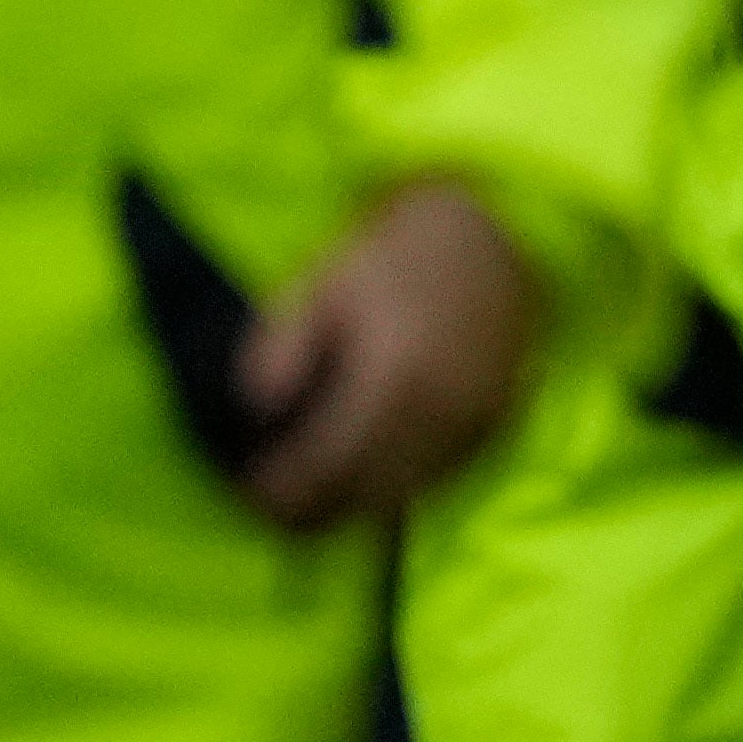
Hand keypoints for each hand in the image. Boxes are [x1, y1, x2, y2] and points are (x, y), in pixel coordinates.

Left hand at [236, 181, 540, 532]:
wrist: (491, 232)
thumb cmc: (395, 255)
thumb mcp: (322, 282)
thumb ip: (281, 344)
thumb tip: (256, 407)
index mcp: (393, 377)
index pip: (326, 464)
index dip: (282, 490)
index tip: (249, 490)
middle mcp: (438, 411)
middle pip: (364, 491)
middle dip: (314, 508)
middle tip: (273, 506)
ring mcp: (472, 421)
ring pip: (402, 492)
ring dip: (354, 503)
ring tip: (314, 500)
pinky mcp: (493, 422)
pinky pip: (436, 476)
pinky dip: (395, 485)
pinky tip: (366, 473)